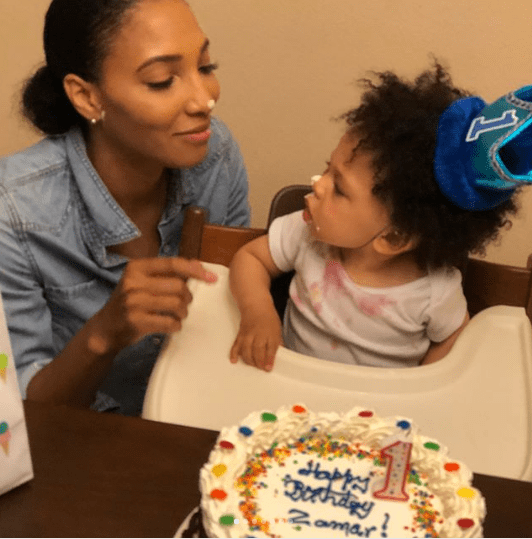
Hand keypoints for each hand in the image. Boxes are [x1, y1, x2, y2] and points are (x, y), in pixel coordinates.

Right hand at [89, 257, 216, 354]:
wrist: (106, 328)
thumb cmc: (130, 302)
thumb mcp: (142, 281)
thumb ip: (167, 273)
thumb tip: (197, 264)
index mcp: (136, 268)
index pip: (173, 264)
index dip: (195, 270)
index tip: (211, 277)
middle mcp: (133, 282)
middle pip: (178, 286)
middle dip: (188, 297)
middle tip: (185, 303)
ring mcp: (133, 302)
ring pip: (176, 304)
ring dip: (183, 312)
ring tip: (178, 315)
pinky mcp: (136, 321)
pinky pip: (169, 322)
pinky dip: (176, 325)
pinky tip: (172, 326)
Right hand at [229, 307, 282, 371]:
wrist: (256, 306)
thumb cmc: (268, 317)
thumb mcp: (277, 329)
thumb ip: (277, 343)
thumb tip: (277, 355)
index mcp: (270, 333)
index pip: (270, 349)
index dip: (269, 360)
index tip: (268, 368)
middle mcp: (259, 334)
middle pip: (257, 352)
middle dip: (259, 362)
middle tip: (261, 368)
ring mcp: (248, 335)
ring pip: (246, 350)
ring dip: (249, 360)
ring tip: (253, 365)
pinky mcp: (240, 335)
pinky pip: (236, 345)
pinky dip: (234, 353)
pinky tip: (234, 360)